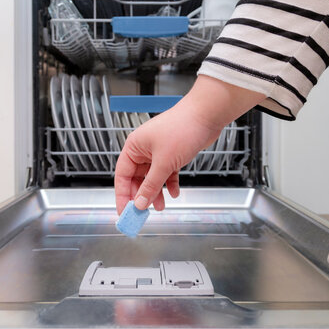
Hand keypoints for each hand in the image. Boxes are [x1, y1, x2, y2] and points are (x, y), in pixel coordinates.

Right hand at [114, 75, 264, 213]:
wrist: (206, 115)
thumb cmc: (182, 128)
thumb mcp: (163, 163)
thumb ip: (151, 185)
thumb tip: (140, 203)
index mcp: (134, 147)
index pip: (122, 176)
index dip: (122, 195)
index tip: (125, 212)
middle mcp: (144, 149)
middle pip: (137, 179)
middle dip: (142, 196)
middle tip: (144, 213)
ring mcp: (159, 152)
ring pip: (153, 177)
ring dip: (156, 192)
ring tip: (161, 206)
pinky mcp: (173, 154)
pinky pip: (167, 173)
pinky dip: (170, 183)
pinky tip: (174, 192)